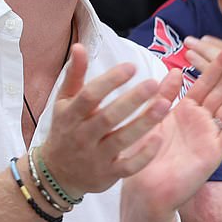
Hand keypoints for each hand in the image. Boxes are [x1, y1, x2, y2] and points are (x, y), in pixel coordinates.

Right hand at [40, 43, 181, 197]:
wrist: (57, 174)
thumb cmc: (65, 130)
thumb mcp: (64, 102)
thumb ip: (75, 75)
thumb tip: (80, 46)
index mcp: (71, 115)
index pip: (90, 96)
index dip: (110, 81)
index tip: (131, 67)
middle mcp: (83, 136)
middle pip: (108, 117)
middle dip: (131, 100)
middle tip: (153, 83)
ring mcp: (96, 157)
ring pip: (121, 140)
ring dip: (144, 123)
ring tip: (165, 104)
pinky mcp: (109, 175)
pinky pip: (128, 166)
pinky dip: (144, 155)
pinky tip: (160, 138)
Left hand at [123, 42, 221, 217]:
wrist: (144, 191)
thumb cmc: (145, 157)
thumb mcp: (152, 118)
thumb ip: (164, 94)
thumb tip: (177, 70)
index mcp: (186, 111)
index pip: (207, 82)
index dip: (220, 63)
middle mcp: (201, 122)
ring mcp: (209, 136)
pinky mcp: (213, 154)